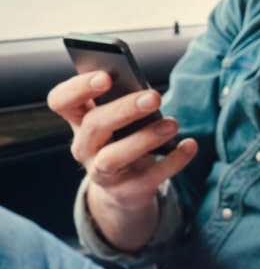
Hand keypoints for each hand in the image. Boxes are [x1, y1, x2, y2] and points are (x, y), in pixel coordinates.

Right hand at [48, 70, 197, 249]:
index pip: (61, 101)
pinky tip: (190, 145)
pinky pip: (149, 178)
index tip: (106, 77)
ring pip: (113, 157)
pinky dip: (173, 161)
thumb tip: (147, 94)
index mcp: (79, 120)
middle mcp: (84, 147)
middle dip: (124, 109)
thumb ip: (126, 102)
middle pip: (93, 125)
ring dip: (145, 139)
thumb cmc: (124, 139)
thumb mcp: (120, 120)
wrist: (126, 188)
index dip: (79, 88)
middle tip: (155, 97)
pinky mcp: (126, 191)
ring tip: (172, 124)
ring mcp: (101, 172)